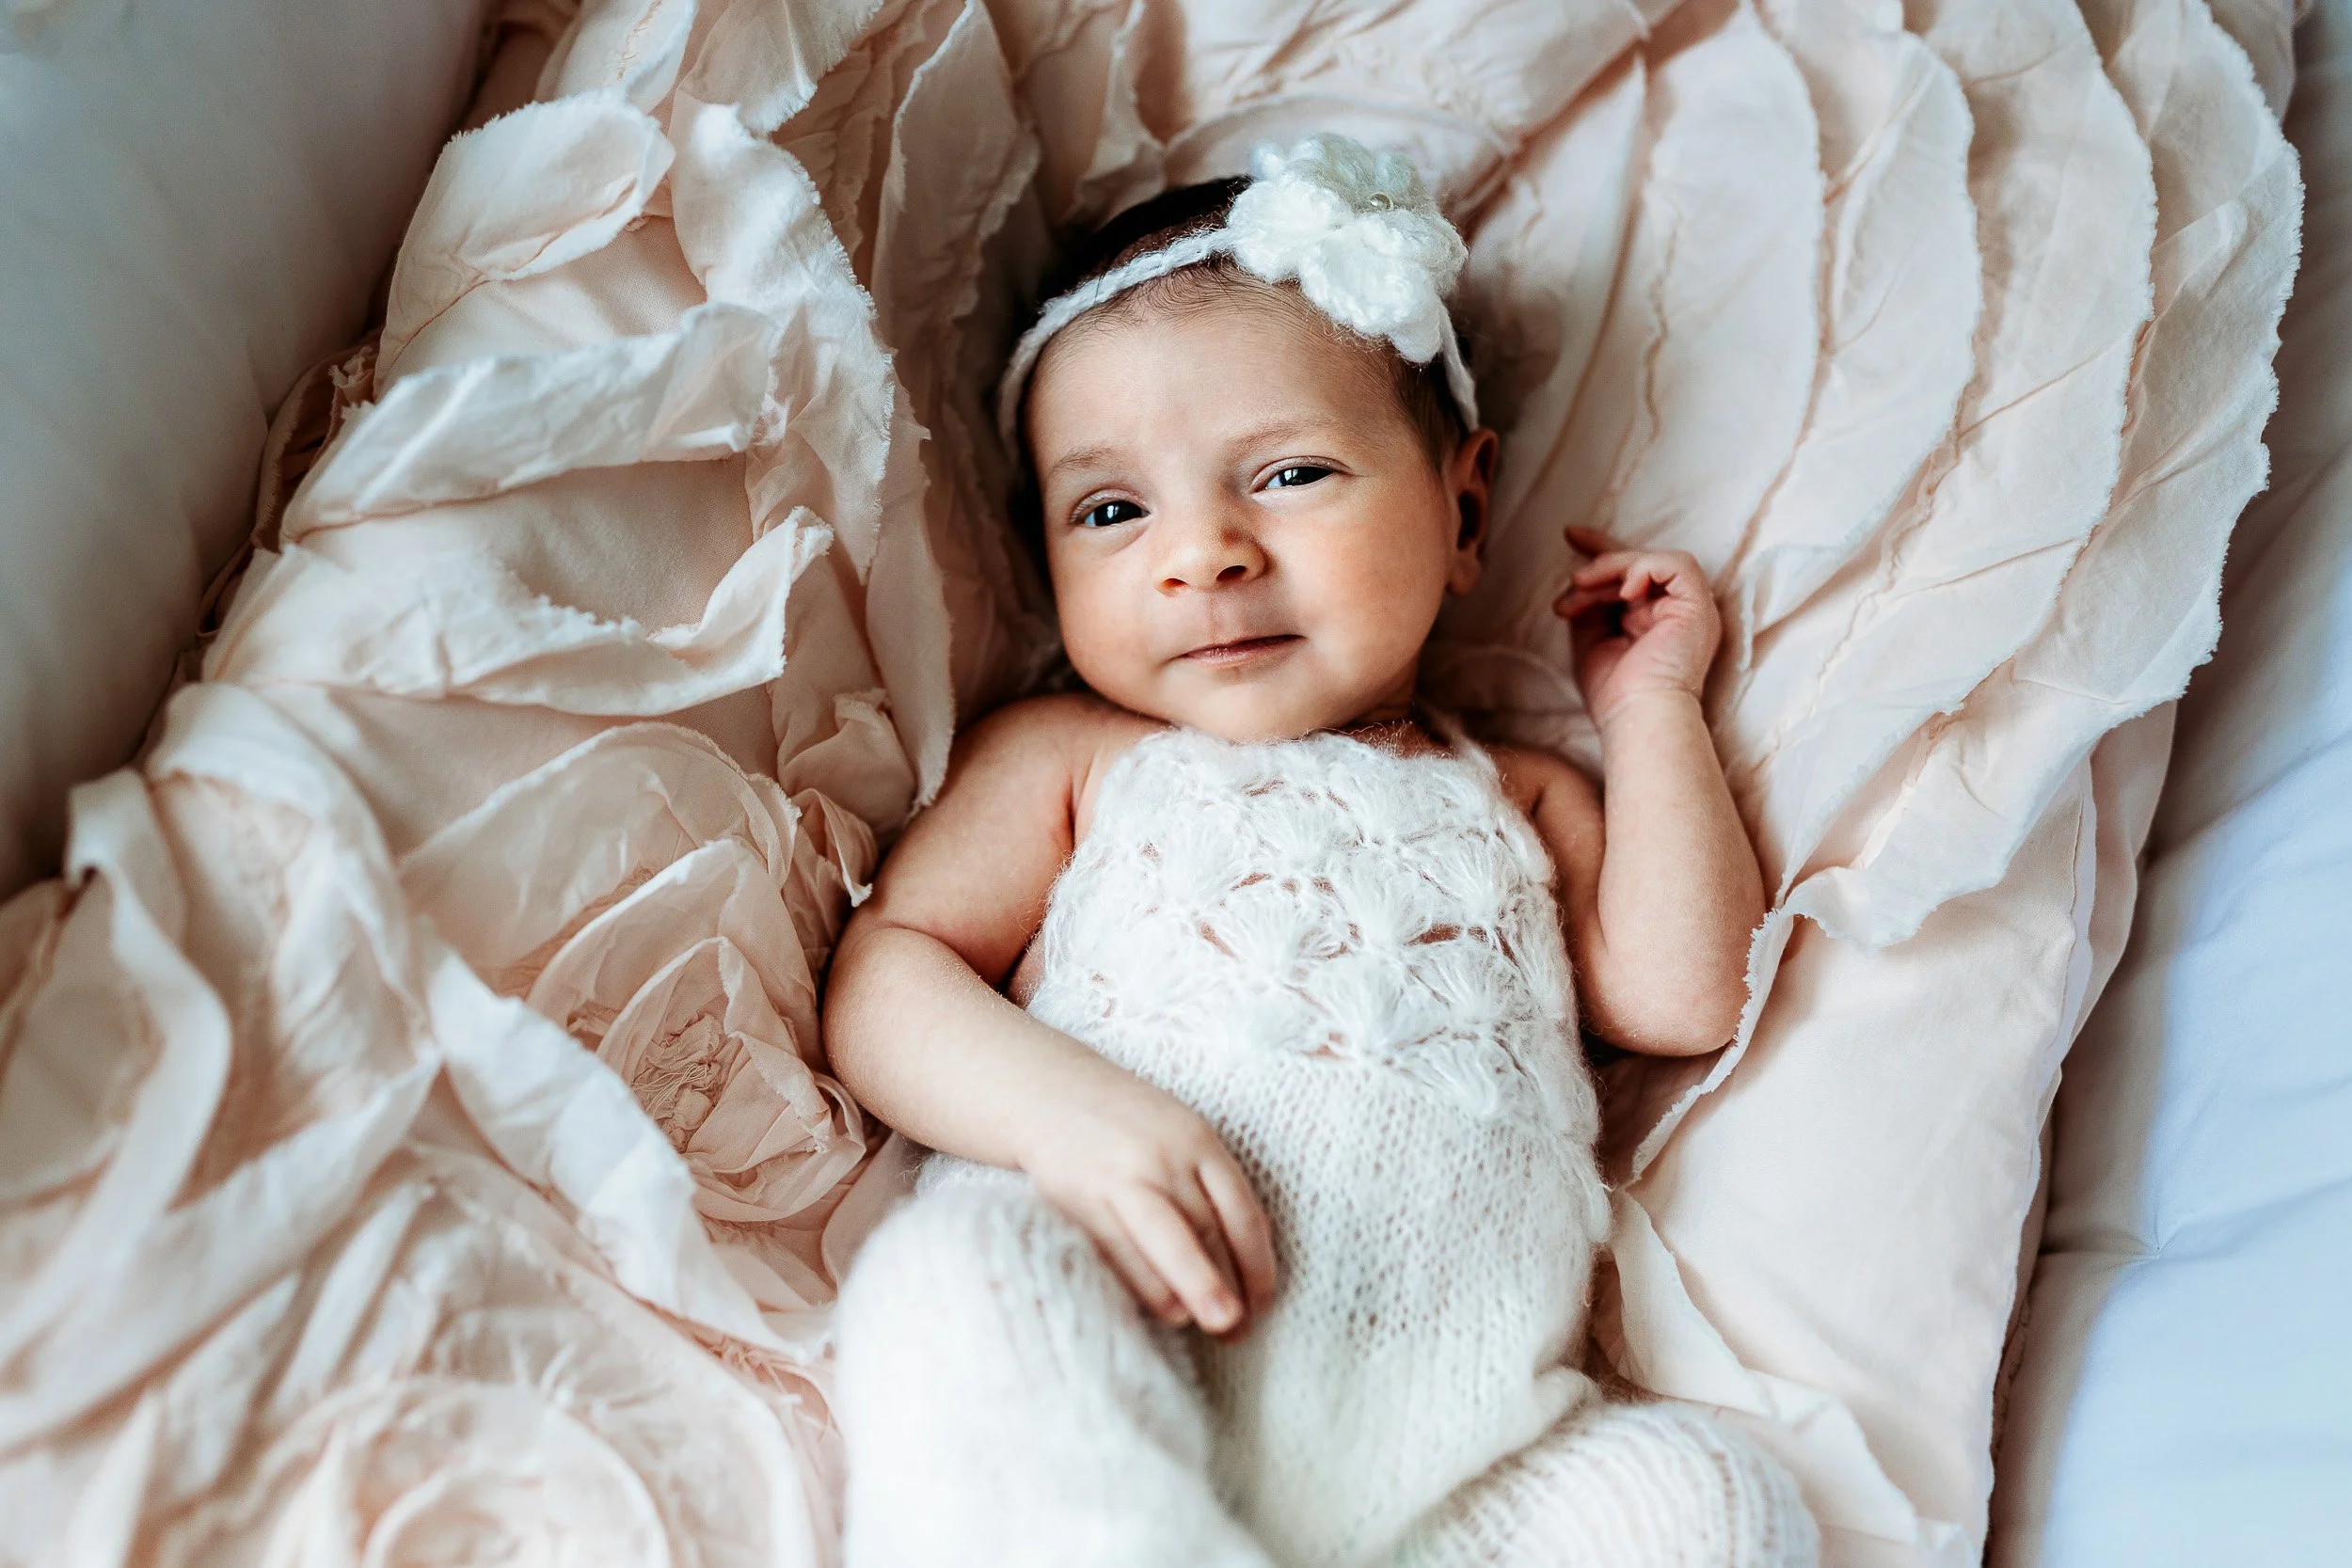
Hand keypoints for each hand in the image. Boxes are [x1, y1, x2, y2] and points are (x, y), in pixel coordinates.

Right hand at [1019, 1070, 1278, 1338]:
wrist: (1049, 1092)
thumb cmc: (1127, 1124)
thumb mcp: (1179, 1133)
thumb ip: (1210, 1182)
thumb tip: (1251, 1254)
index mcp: (1198, 1138)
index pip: (1241, 1210)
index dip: (1258, 1263)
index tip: (1265, 1302)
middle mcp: (1164, 1156)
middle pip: (1207, 1230)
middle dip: (1228, 1286)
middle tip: (1241, 1330)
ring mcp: (1122, 1176)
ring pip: (1168, 1242)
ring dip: (1193, 1290)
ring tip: (1213, 1325)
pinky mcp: (1082, 1197)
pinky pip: (1122, 1251)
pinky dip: (1148, 1286)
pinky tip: (1168, 1310)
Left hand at [1553, 527, 1722, 729]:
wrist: (1638, 717)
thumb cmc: (1615, 692)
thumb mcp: (1591, 638)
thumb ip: (1591, 606)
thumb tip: (1580, 577)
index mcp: (1655, 621)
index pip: (1631, 574)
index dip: (1602, 551)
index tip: (1571, 536)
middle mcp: (1676, 611)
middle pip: (1638, 565)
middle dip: (1599, 563)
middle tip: (1572, 581)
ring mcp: (1691, 609)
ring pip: (1653, 561)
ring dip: (1612, 568)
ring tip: (1582, 587)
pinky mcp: (1699, 607)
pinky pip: (1677, 564)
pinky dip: (1645, 569)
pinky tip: (1623, 592)